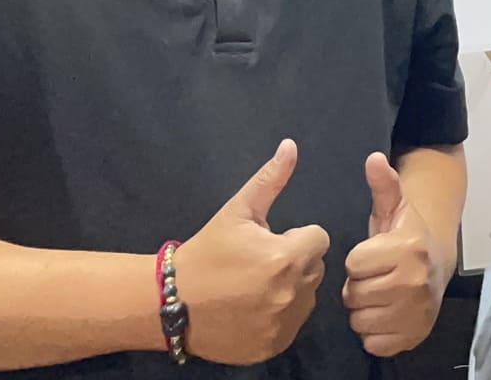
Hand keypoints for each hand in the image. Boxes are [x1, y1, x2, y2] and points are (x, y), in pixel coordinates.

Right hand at [172, 139, 329, 364]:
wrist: (171, 304)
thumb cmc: (206, 253)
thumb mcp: (237, 212)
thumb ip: (270, 180)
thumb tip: (291, 145)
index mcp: (285, 258)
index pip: (319, 239)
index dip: (296, 238)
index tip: (270, 242)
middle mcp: (290, 293)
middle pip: (315, 268)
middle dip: (295, 261)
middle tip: (259, 264)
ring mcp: (283, 324)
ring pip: (307, 296)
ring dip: (290, 289)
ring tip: (255, 287)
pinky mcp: (274, 346)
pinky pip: (293, 324)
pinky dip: (280, 316)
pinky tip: (253, 309)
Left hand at [342, 153, 447, 356]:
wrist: (438, 264)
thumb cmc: (407, 235)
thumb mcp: (395, 206)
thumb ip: (383, 184)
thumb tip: (373, 157)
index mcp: (408, 248)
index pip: (354, 263)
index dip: (358, 260)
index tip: (373, 255)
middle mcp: (415, 281)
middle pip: (354, 294)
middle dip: (359, 286)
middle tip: (376, 276)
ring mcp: (416, 312)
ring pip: (360, 321)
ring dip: (364, 310)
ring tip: (380, 293)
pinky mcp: (414, 335)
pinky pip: (373, 343)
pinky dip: (374, 333)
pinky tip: (386, 313)